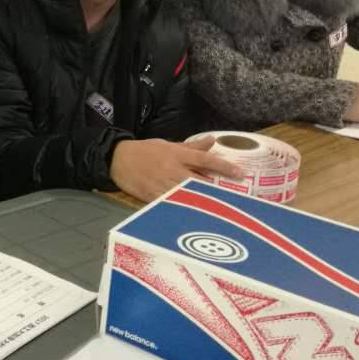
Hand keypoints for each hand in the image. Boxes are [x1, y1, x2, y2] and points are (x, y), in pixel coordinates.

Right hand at [109, 137, 244, 203]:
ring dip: (204, 203)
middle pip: (200, 181)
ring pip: (187, 196)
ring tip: (221, 211)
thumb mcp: (168, 145)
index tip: (241, 174)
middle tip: (234, 199)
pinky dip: (184, 211)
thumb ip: (191, 147)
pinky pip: (172, 205)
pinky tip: (196, 218)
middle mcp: (173, 169)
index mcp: (177, 155)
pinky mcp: (154, 197)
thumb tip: (212, 141)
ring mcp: (163, 184)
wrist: (118, 160)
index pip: (205, 160)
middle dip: (217, 190)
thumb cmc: (145, 151)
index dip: (224, 167)